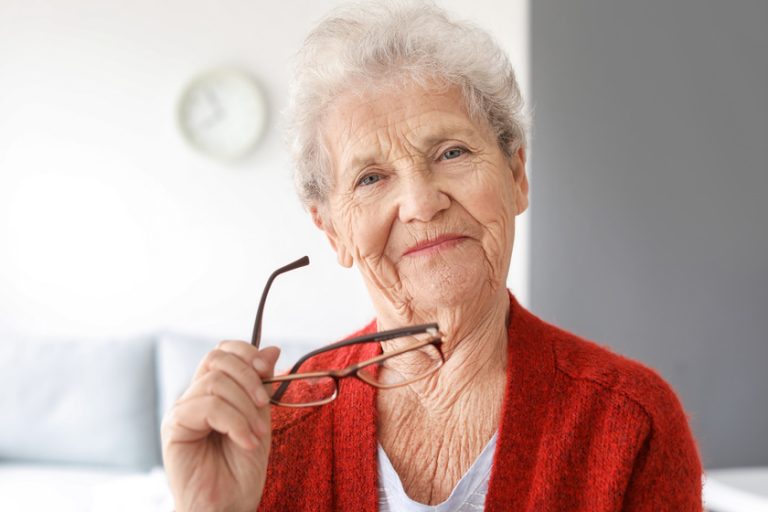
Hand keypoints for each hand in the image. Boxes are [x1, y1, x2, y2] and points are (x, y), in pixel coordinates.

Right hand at [161, 341, 279, 511]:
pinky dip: (235, 422)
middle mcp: (194, 397)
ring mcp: (182, 411)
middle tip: (265, 405)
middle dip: (248, 377)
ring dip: (245, 408)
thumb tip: (272, 349)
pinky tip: (246, 442)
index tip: (268, 369)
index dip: (245, 353)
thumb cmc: (241, 469)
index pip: (222, 352)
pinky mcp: (174, 427)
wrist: (228, 506)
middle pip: (216, 359)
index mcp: (213, 392)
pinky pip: (207, 406)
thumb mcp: (261, 419)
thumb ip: (263, 385)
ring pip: (215, 382)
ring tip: (256, 436)